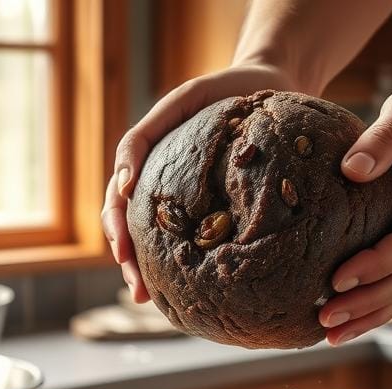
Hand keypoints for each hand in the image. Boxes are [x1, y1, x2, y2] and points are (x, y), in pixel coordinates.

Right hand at [101, 64, 294, 302]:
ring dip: (151, 272)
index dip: (117, 228)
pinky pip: (198, 241)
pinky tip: (194, 289)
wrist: (274, 86)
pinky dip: (189, 266)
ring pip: (160, 242)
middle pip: (133, 231)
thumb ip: (147, 134)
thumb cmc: (226, 91)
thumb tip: (124, 184)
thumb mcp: (183, 99)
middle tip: (139, 291)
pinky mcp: (218, 211)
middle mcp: (162, 187)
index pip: (119, 201)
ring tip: (152, 299)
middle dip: (131, 263)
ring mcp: (188, 201)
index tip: (122, 251)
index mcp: (149, 165)